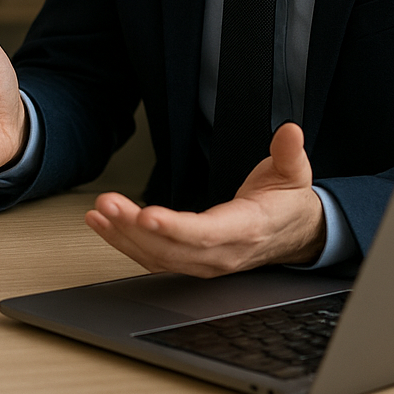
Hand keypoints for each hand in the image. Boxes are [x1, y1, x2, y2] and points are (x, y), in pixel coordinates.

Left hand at [84, 122, 325, 276]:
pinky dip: (125, 243)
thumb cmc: (287, 204)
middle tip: (106, 204)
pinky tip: (102, 226)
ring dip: (123, 236)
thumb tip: (289, 131)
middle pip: (173, 247)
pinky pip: (154, 258)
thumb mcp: (294, 174)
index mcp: (246, 229)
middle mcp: (222, 251)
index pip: (206, 233)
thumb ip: (289, 154)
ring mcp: (205, 261)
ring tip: (97, 213)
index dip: (175, 227)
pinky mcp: (191, 260)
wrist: (296, 235)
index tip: (147, 215)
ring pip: (158, 256)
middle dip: (134, 227)